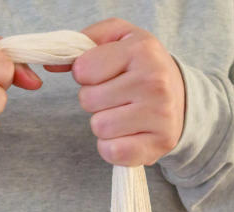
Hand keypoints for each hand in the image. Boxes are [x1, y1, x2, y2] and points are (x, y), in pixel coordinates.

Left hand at [48, 19, 185, 165]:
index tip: (104, 73)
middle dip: (94, 99)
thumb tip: (52, 66)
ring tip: (124, 112)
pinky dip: (112, 146)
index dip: (86, 73)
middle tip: (116, 95)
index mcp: (141, 50)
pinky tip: (127, 133)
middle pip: (88, 100)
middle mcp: (154, 81)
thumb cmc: (140, 64)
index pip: (82, 69)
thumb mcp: (118, 37)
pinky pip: (112, 151)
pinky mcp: (161, 143)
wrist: (182, 93)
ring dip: (104, 122)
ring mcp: (161, 114)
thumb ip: (82, 42)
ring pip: (99, 127)